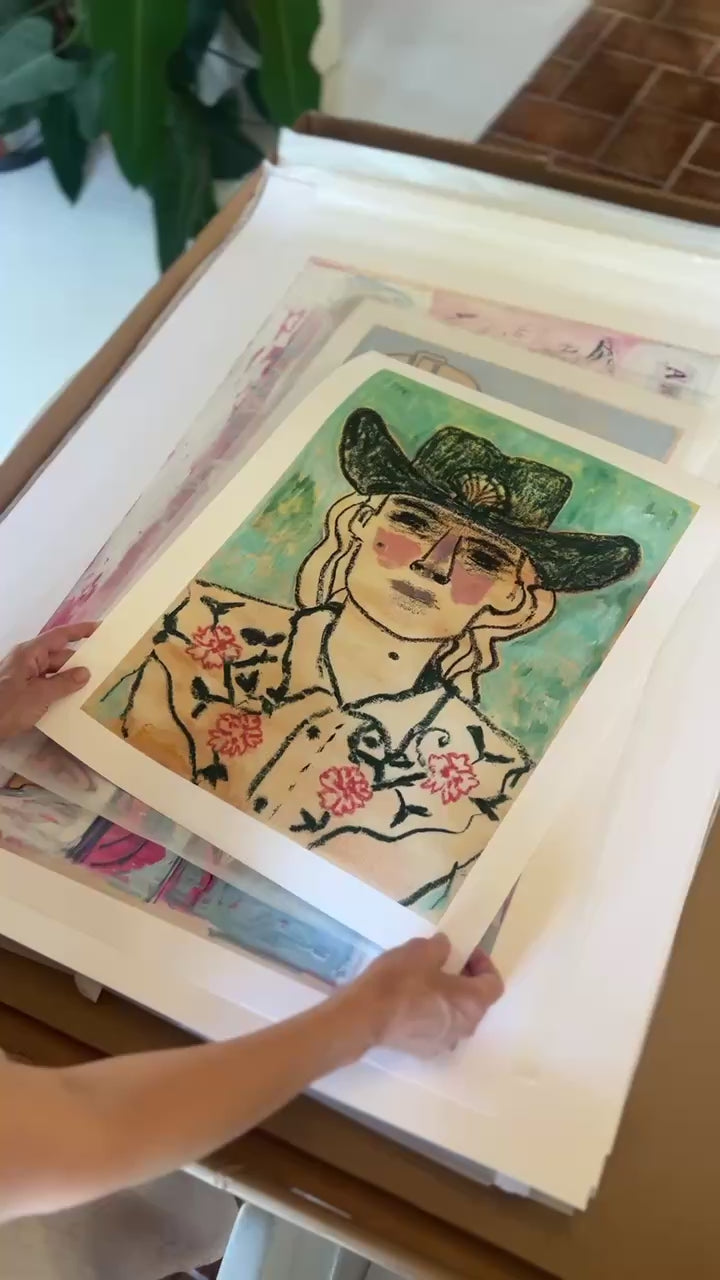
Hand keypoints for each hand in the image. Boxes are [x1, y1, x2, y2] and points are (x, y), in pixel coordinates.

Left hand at [0, 623, 96, 740]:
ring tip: (97, 687)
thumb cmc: (6, 706)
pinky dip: (60, 691)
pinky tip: (75, 701)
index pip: (60, 636)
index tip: (102, 629)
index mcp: (30, 653)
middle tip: (108, 669)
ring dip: (71, 680)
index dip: (81, 631)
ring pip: (54, 673)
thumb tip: (86, 672)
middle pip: (60, 656)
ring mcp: (24, 676)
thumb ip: (64, 683)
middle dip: (81, 663)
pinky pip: (46, 686)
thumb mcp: (38, 695)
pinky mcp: (22, 692)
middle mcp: (27, 660)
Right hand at [336, 933, 502, 1058]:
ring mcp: (443, 1043)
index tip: (465, 951)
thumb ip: (442, 947)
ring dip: (448, 998)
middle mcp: (464, 1028)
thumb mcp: (422, 950)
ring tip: (426, 981)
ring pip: (455, 1016)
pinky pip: (436, 1027)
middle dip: (465, 980)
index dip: (483, 964)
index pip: (494, 983)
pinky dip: (431, 1013)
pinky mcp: (423, 1051)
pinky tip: (410, 1001)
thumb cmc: (400, 981)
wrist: (365, 1016)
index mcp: (472, 1004)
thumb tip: (446, 949)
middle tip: (445, 962)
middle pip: (475, 1001)